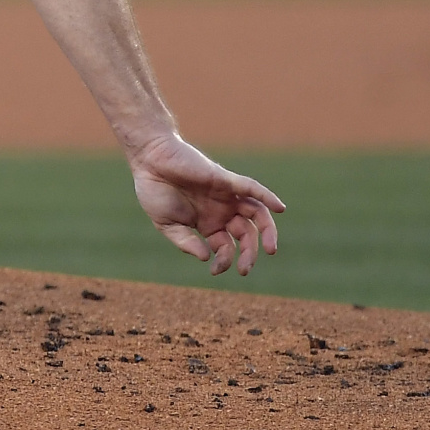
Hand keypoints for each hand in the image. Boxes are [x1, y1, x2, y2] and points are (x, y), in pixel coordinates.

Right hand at [129, 133, 284, 275]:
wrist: (150, 159)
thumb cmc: (154, 190)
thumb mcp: (166, 225)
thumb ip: (185, 242)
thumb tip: (205, 257)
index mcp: (206, 224)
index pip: (225, 247)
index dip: (223, 262)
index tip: (215, 269)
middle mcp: (220, 211)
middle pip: (246, 234)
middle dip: (249, 253)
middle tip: (245, 270)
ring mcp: (224, 195)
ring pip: (255, 213)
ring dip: (266, 231)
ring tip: (270, 250)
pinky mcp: (224, 179)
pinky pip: (251, 187)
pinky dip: (267, 196)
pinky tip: (279, 208)